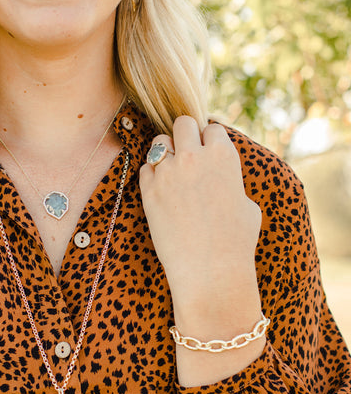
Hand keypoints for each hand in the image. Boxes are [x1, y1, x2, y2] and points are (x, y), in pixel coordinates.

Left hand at [139, 116, 261, 339]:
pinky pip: (145, 168)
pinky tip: (162, 191)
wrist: (210, 270)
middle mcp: (193, 156)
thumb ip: (231, 182)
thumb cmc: (236, 241)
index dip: (210, 141)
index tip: (207, 153)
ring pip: (158, 142)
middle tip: (187, 156)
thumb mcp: (247, 205)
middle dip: (185, 136)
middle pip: (182, 123)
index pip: (212, 128)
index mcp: (224, 155)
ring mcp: (168, 172)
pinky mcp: (148, 190)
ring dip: (165, 153)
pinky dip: (152, 176)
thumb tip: (223, 179)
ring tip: (172, 173)